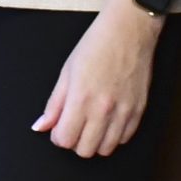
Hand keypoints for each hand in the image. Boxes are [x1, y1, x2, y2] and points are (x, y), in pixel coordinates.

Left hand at [32, 0, 159, 156]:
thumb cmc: (96, 45)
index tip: (59, 126)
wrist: (129, 30)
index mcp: (80, 98)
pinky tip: (109, 120)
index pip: (64, 140)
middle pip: (84, 150)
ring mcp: (123, 112)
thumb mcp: (67, 71)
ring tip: (92, 123)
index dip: (58, 135)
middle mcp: (103, 110)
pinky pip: (125, 138)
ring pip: (106, 149)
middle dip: (75, 141)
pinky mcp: (139, 110)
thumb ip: (54, 103)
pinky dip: (114, 135)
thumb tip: (41, 126)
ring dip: (95, 141)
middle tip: (74, 125)